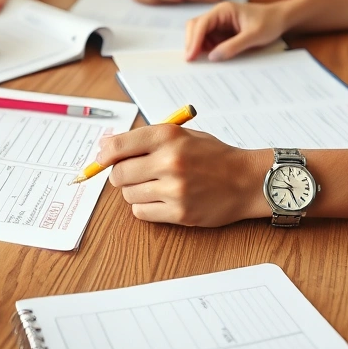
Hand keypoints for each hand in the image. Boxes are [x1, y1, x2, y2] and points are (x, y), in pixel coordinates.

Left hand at [98, 125, 266, 225]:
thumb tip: (104, 147)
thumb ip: (145, 139)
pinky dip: (145, 208)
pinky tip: (161, 199)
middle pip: (119, 174)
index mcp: (168, 136)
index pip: (119, 146)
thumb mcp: (182, 135)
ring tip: (155, 186)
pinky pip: (141, 213)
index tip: (101, 159)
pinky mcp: (180, 213)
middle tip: (134, 174)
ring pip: (128, 195)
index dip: (104, 155)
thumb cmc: (213, 156)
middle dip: (120, 175)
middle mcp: (170, 161)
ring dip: (134, 192)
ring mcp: (175, 189)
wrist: (247, 180)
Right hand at [184, 1, 287, 61]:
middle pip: (195, 27)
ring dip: (197, 46)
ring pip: (199, 33)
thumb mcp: (254, 36)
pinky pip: (208, 39)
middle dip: (191, 43)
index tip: (190, 56)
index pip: (201, 24)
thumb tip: (213, 57)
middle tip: (191, 60)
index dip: (194, 40)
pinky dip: (205, 48)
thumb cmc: (269, 22)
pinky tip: (209, 57)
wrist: (280, 19)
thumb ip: (233, 46)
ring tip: (200, 60)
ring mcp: (219, 23)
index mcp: (223, 10)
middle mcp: (218, 15)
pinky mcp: (222, 31)